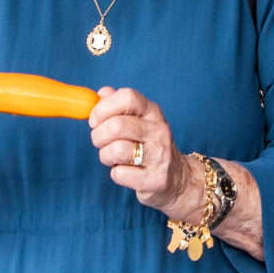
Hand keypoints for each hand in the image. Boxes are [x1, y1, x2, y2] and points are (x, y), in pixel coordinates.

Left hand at [89, 87, 199, 218]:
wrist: (178, 178)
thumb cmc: (151, 146)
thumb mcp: (140, 121)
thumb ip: (120, 105)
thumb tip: (102, 93)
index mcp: (153, 112)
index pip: (127, 97)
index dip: (103, 107)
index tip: (95, 120)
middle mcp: (159, 131)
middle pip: (117, 125)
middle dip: (98, 136)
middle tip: (100, 142)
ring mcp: (159, 156)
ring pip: (116, 150)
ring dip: (105, 156)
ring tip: (113, 158)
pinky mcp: (155, 179)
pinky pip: (120, 174)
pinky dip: (116, 174)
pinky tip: (126, 171)